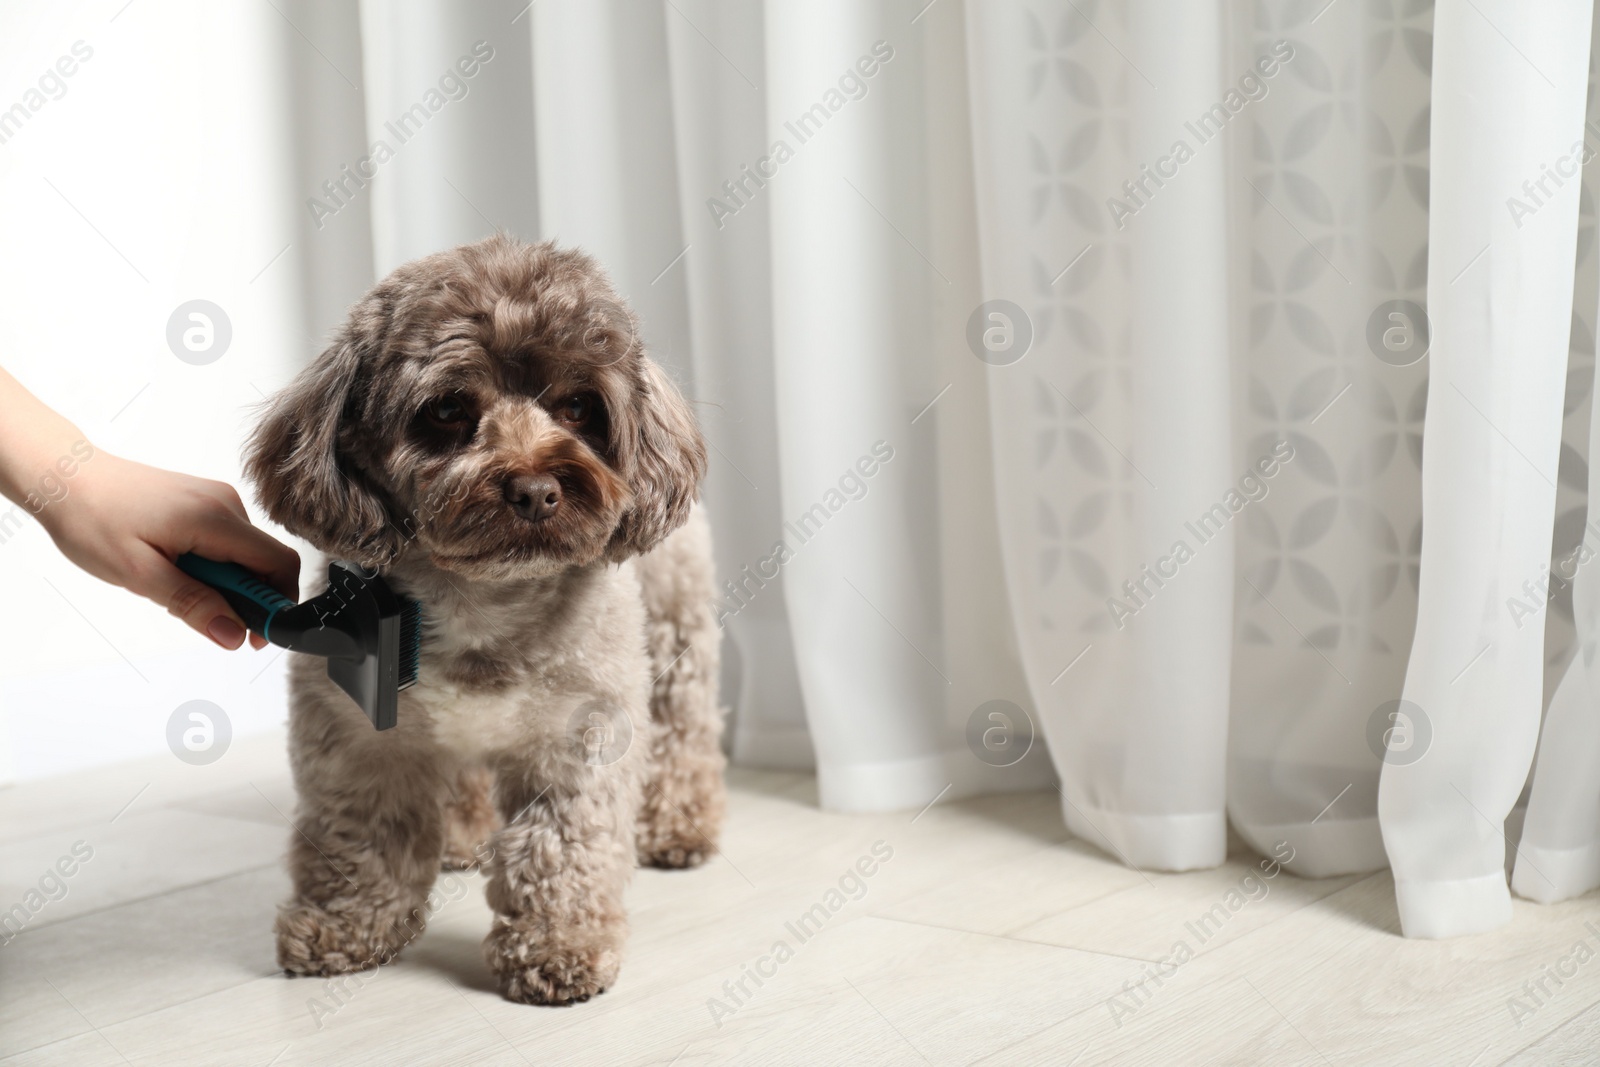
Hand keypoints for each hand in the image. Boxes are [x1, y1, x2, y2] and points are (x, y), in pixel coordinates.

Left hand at [40, 452, 299, 649]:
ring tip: (172, 585)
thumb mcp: (138, 574)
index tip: (254, 636)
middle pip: (264, 562)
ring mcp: (217, 499)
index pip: (279, 563)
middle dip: (244, 598)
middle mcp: (226, 503)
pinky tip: (174, 568)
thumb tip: (233, 635)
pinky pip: (227, 542)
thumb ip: (192, 604)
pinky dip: (212, 566)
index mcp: (215, 518)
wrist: (66, 477)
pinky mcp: (205, 501)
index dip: (277, 604)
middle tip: (199, 616)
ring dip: (223, 583)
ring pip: (244, 555)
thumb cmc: (93, 520)